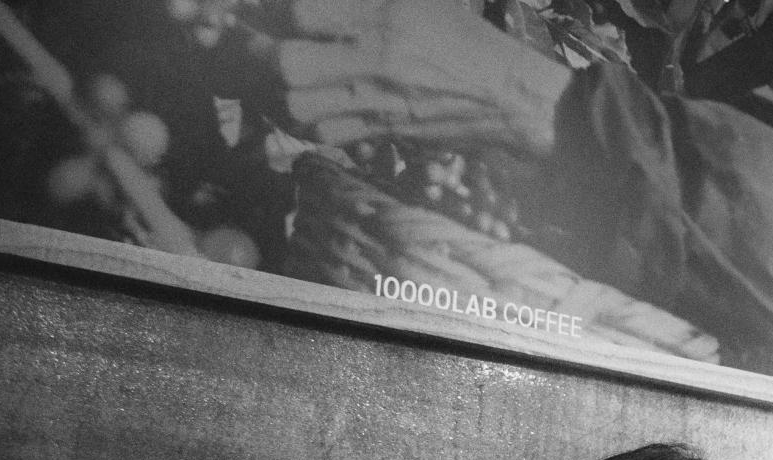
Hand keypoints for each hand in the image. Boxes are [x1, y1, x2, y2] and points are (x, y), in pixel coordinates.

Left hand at [277, 0, 571, 155]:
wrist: (507, 95)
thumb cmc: (464, 38)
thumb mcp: (420, 0)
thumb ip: (364, 0)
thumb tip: (311, 9)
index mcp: (383, 14)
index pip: (300, 11)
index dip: (277, 10)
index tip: (272, 11)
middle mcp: (375, 58)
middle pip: (288, 64)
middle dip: (266, 54)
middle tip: (265, 44)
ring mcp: (377, 100)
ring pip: (298, 105)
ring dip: (284, 91)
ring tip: (289, 77)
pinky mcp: (383, 130)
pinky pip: (324, 133)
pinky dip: (309, 120)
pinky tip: (316, 104)